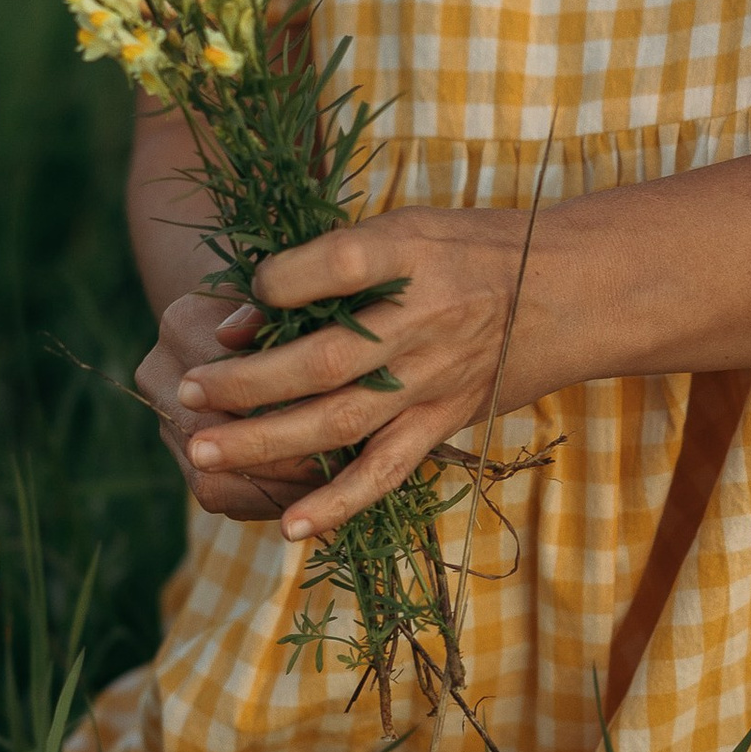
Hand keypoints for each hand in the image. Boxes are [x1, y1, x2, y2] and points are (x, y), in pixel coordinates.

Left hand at [171, 209, 542, 542]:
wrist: (568, 292)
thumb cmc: (472, 248)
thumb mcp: (408, 226)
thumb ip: (332, 257)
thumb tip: (249, 304)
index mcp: (412, 257)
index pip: (337, 266)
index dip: (279, 283)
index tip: (237, 299)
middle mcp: (420, 324)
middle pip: (321, 360)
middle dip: (244, 382)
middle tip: (182, 391)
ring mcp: (430, 382)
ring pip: (339, 422)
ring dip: (265, 441)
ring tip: (200, 451)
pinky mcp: (441, 422)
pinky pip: (385, 471)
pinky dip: (338, 501)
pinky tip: (291, 525)